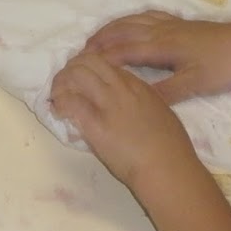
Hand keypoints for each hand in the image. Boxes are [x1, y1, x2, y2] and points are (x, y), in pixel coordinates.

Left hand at [51, 50, 195, 188]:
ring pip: (77, 75)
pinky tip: (58, 111)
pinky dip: (60, 102)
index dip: (90, 68)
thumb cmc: (173, 150)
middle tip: (64, 82)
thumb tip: (131, 108)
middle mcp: (122, 89)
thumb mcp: (162, 115)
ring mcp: (109, 104)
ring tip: (57, 95)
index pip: (108, 64)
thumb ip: (144, 104)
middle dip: (72, 67)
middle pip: (90, 61)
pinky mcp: (96, 124)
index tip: (83, 78)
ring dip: (61, 82)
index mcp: (140, 87)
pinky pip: (72, 102)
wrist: (168, 169)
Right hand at [83, 10, 230, 103]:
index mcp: (160, 47)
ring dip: (109, 29)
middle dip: (98, 41)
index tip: (82, 66)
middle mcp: (158, 31)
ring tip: (94, 40)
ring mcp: (166, 23)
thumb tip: (136, 99)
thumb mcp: (195, 84)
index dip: (101, 58)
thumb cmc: (220, 65)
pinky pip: (143, 15)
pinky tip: (126, 24)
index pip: (122, 51)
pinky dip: (127, 19)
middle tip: (79, 54)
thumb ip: (166, 91)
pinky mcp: (175, 21)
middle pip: (120, 32)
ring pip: (129, 21)